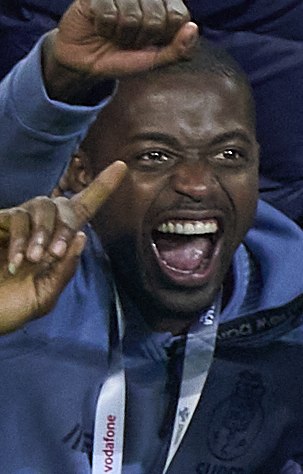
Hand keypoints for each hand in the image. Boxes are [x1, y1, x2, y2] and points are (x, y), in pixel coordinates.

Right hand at [0, 164, 118, 336]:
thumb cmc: (9, 308)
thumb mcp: (44, 296)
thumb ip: (64, 271)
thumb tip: (82, 236)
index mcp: (56, 245)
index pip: (82, 212)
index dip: (100, 188)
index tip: (121, 165)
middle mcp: (39, 230)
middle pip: (64, 205)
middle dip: (66, 226)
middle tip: (54, 254)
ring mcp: (16, 226)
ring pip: (42, 205)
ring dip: (43, 232)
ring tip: (33, 259)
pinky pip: (16, 217)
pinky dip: (21, 238)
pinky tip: (15, 261)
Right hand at [39, 0, 197, 103]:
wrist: (84, 60)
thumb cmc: (124, 55)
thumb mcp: (156, 59)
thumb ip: (180, 49)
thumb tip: (193, 28)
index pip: (179, 17)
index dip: (163, 38)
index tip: (151, 41)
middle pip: (155, 18)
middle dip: (140, 39)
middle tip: (128, 39)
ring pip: (130, 17)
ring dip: (121, 35)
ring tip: (114, 32)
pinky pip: (107, 15)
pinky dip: (103, 30)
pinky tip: (99, 26)